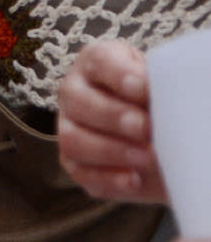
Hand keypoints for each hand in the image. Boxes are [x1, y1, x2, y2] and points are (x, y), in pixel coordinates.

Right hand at [57, 39, 167, 204]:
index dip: (120, 75)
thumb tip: (173, 96)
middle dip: (115, 116)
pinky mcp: (72, 160)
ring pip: (72, 138)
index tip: (146, 90)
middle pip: (79, 101)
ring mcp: (68, 127)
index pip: (100, 61)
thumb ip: (162, 88)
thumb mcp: (161, 86)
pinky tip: (135, 179)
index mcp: (96, 63)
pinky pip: (80, 172)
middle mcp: (74, 92)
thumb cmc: (158, 101)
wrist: (157, 134)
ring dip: (111, 150)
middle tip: (147, 128)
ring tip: (146, 158)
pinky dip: (109, 178)